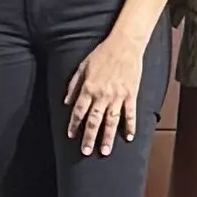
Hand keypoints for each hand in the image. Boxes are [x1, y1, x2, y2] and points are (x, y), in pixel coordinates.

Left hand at [64, 32, 149, 155]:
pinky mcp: (131, 94)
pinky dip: (130, 126)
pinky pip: (130, 114)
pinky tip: (128, 137)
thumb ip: (74, 85)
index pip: (79, 111)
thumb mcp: (82, 66)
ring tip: (105, 151)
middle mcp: (102, 95)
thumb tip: (66, 101)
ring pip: (111, 121)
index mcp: (89, 88)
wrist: (124, 45)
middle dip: (89, 137)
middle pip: (94, 120)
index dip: (74, 124)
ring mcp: (118, 96)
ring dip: (108, 137)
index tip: (71, 135)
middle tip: (86, 152)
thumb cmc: (102, 54)